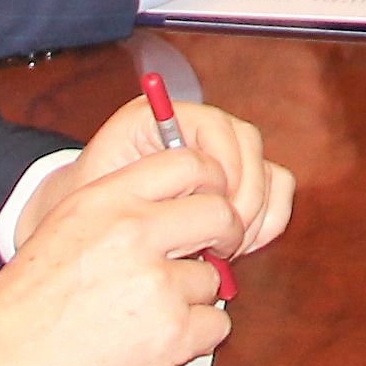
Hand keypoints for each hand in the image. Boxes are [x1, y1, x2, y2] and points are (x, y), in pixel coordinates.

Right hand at [0, 152, 250, 365]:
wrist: (2, 354)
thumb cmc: (33, 294)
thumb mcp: (71, 220)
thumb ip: (127, 202)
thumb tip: (189, 195)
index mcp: (109, 199)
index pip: (190, 163)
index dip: (212, 181)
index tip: (210, 200)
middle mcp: (136, 233)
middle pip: (219, 215)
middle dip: (224, 234)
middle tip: (213, 250)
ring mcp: (157, 286)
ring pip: (214, 280)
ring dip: (194, 297)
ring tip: (151, 310)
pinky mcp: (170, 335)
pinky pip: (215, 326)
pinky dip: (195, 335)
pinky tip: (159, 337)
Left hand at [61, 88, 293, 254]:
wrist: (89, 227)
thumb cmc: (91, 209)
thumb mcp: (101, 195)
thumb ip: (137, 187)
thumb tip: (187, 194)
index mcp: (161, 118)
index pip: (216, 126)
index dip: (223, 166)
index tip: (210, 206)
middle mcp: (200, 130)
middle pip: (249, 144)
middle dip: (244, 195)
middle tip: (226, 237)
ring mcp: (226, 157)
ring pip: (269, 170)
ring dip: (257, 213)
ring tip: (230, 247)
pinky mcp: (241, 185)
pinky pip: (276, 193)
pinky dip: (268, 221)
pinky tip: (242, 246)